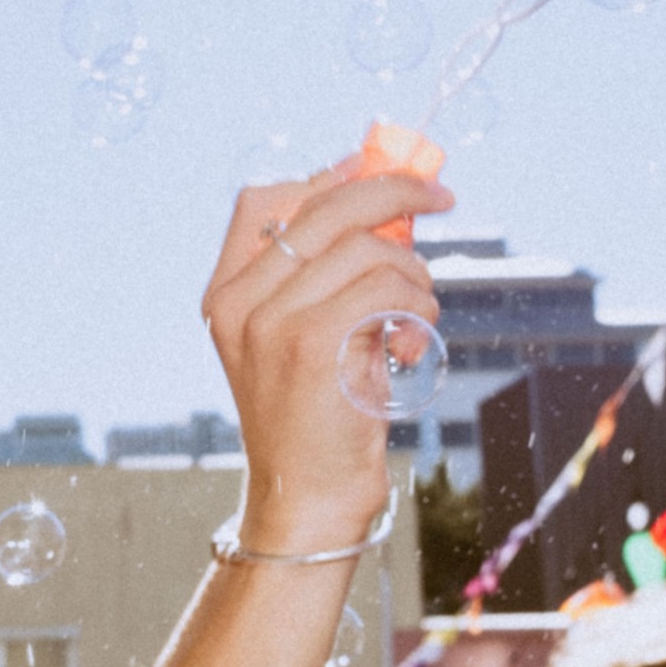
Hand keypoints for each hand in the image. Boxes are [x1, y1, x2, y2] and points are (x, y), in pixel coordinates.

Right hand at [202, 162, 453, 552]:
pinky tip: (409, 351)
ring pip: (368, 249)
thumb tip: (382, 194)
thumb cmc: (320, 418)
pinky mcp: (313, 344)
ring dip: (415, 277)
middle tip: (441, 197)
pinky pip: (387, 289)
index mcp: (225, 294)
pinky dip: (418, 312)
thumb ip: (325, 274)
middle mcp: (237, 302)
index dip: (326, 174)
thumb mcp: (305, 336)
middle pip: (324, 206)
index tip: (378, 167)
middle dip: (395, 191)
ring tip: (417, 321)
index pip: (263, 201)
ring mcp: (270, 322)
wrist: (307, 499)